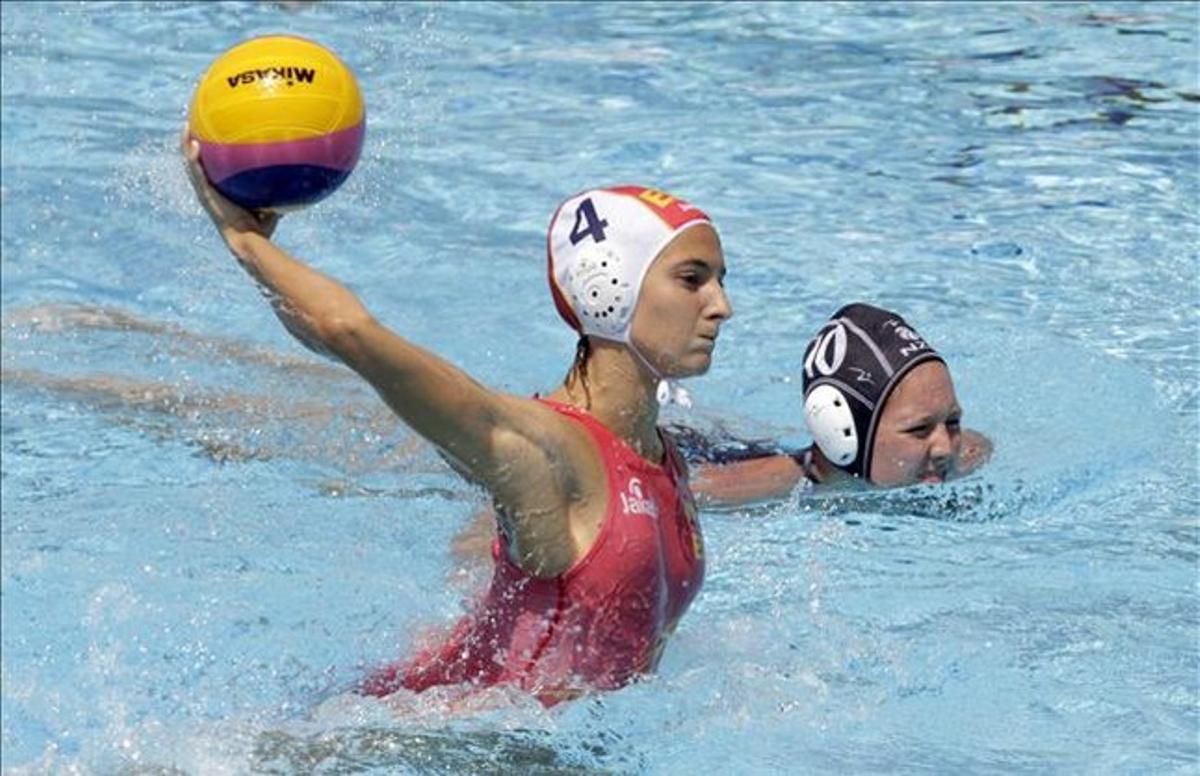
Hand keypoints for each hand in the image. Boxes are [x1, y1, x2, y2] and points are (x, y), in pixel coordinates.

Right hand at [180, 126, 279, 244]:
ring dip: (186, 145)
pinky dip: (193, 157)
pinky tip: (194, 142)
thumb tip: (297, 180)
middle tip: (194, 126)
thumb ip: (277, 193)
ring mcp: (205, 193)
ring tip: (187, 127)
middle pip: (197, 164)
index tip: (209, 138)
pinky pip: (196, 172)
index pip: (211, 170)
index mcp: (221, 192)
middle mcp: (209, 191)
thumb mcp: (271, 206)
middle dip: (193, 144)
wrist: (248, 240)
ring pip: (190, 165)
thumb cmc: (261, 228)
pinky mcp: (205, 195)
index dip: (208, 155)